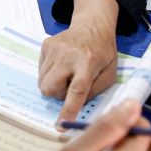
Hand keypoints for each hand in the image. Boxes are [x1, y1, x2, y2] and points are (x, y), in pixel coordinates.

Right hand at [39, 0, 118, 122]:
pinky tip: (62, 65)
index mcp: (88, 63)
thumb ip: (95, 92)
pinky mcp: (46, 45)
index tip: (60, 125)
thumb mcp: (109, 74)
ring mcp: (54, 48)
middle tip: (70, 86)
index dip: (68, 109)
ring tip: (67, 73)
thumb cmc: (103, 53)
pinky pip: (40, 71)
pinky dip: (50, 73)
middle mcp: (68, 55)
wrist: (92, 25)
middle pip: (51, 88)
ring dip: (54, 84)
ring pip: (43, 82)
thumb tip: (76, 108)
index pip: (76, 90)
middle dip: (58, 94)